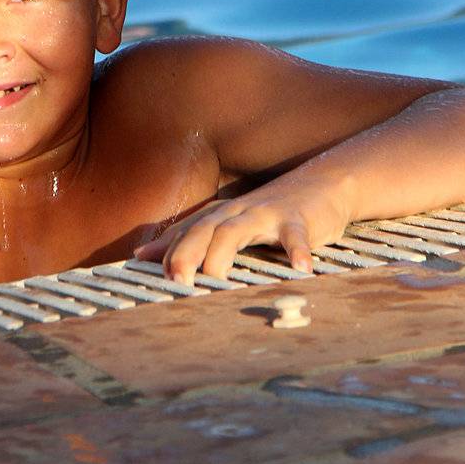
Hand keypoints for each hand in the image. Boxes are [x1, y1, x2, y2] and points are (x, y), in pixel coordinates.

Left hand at [135, 177, 349, 284]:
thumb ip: (188, 240)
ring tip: (213, 278)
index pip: (185, 233)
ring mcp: (266, 213)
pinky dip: (297, 251)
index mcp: (219, 216)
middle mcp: (237, 211)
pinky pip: (294, 236)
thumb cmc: (270, 213)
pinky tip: (300, 269)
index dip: (165, 252)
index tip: (145, 275)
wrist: (322, 183)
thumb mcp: (228, 224)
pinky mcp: (298, 219)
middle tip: (175, 280)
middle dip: (185, 252)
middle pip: (204, 229)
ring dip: (222, 253)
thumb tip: (142, 255)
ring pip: (237, 230)